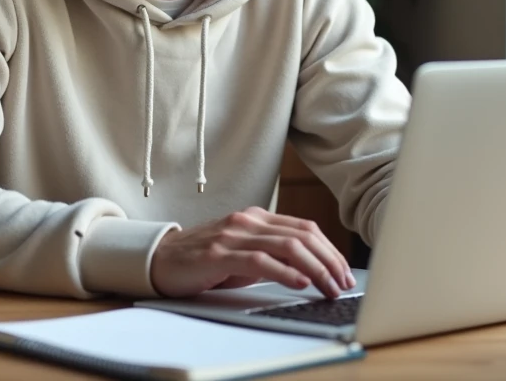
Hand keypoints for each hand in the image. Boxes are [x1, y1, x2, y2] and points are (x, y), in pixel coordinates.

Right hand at [150, 206, 354, 298]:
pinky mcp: (219, 252)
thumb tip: (311, 272)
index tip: (344, 272)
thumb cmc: (205, 260)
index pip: (305, 228)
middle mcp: (248, 221)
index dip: (330, 250)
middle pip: (302, 235)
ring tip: (329, 287)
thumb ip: (272, 255)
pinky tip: (300, 282)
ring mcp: (233, 234)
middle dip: (329, 261)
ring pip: (287, 246)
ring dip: (315, 269)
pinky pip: (260, 260)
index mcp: (257, 218)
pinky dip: (285, 271)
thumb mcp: (244, 254)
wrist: (160, 259)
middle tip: (343, 284)